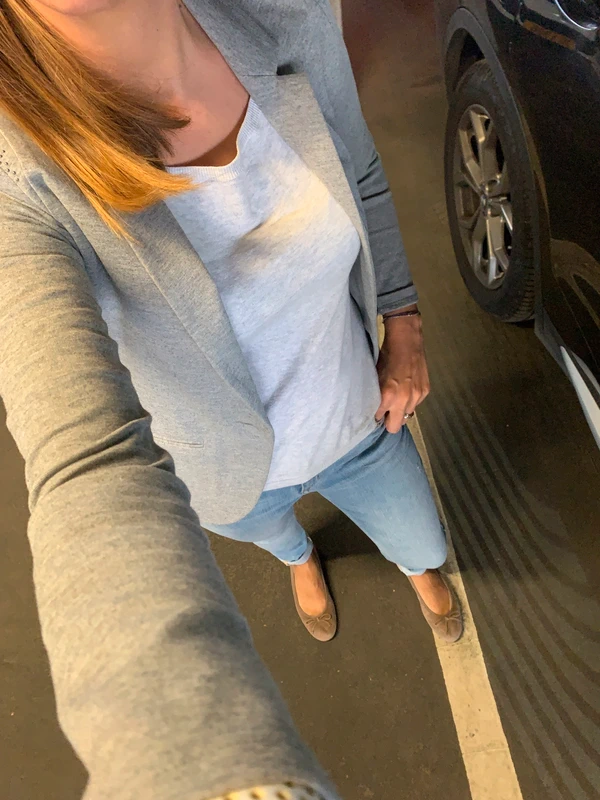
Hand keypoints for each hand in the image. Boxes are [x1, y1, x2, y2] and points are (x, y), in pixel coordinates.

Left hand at [375, 313, 429, 432]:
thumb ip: (376, 396)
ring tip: (398, 395)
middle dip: (389, 421)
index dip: (377, 416)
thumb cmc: (386, 356)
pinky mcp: (425, 391)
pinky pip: (416, 404)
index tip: (375, 411)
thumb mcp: (375, 377)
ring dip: (401, 408)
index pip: (381, 420)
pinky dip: (411, 399)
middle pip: (395, 426)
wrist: (406, 340)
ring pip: (407, 415)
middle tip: (386, 411)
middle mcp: (404, 400)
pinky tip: (407, 386)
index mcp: (388, 396)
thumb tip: (376, 410)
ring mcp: (417, 396)